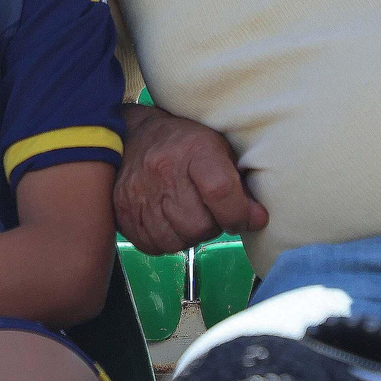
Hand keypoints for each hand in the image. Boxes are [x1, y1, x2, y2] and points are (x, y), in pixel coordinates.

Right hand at [115, 104, 267, 253]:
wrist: (132, 135)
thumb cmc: (184, 144)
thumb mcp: (218, 150)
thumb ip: (240, 186)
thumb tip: (257, 220)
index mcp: (194, 150)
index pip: (220, 191)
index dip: (238, 213)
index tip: (245, 217)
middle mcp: (163, 171)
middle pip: (199, 225)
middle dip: (212, 226)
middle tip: (209, 211)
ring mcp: (139, 193)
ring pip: (176, 241)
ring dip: (188, 235)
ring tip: (187, 215)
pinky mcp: (122, 211)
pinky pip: (153, 245)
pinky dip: (166, 240)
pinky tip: (169, 222)